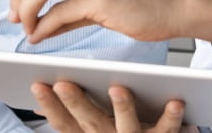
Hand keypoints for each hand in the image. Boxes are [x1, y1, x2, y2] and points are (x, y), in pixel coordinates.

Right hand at [33, 81, 188, 132]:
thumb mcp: (91, 132)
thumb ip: (72, 119)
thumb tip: (37, 106)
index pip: (64, 124)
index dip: (49, 106)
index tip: (36, 84)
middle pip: (90, 122)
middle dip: (76, 102)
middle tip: (63, 83)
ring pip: (127, 126)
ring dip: (123, 107)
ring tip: (118, 88)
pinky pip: (167, 128)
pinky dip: (171, 116)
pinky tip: (175, 101)